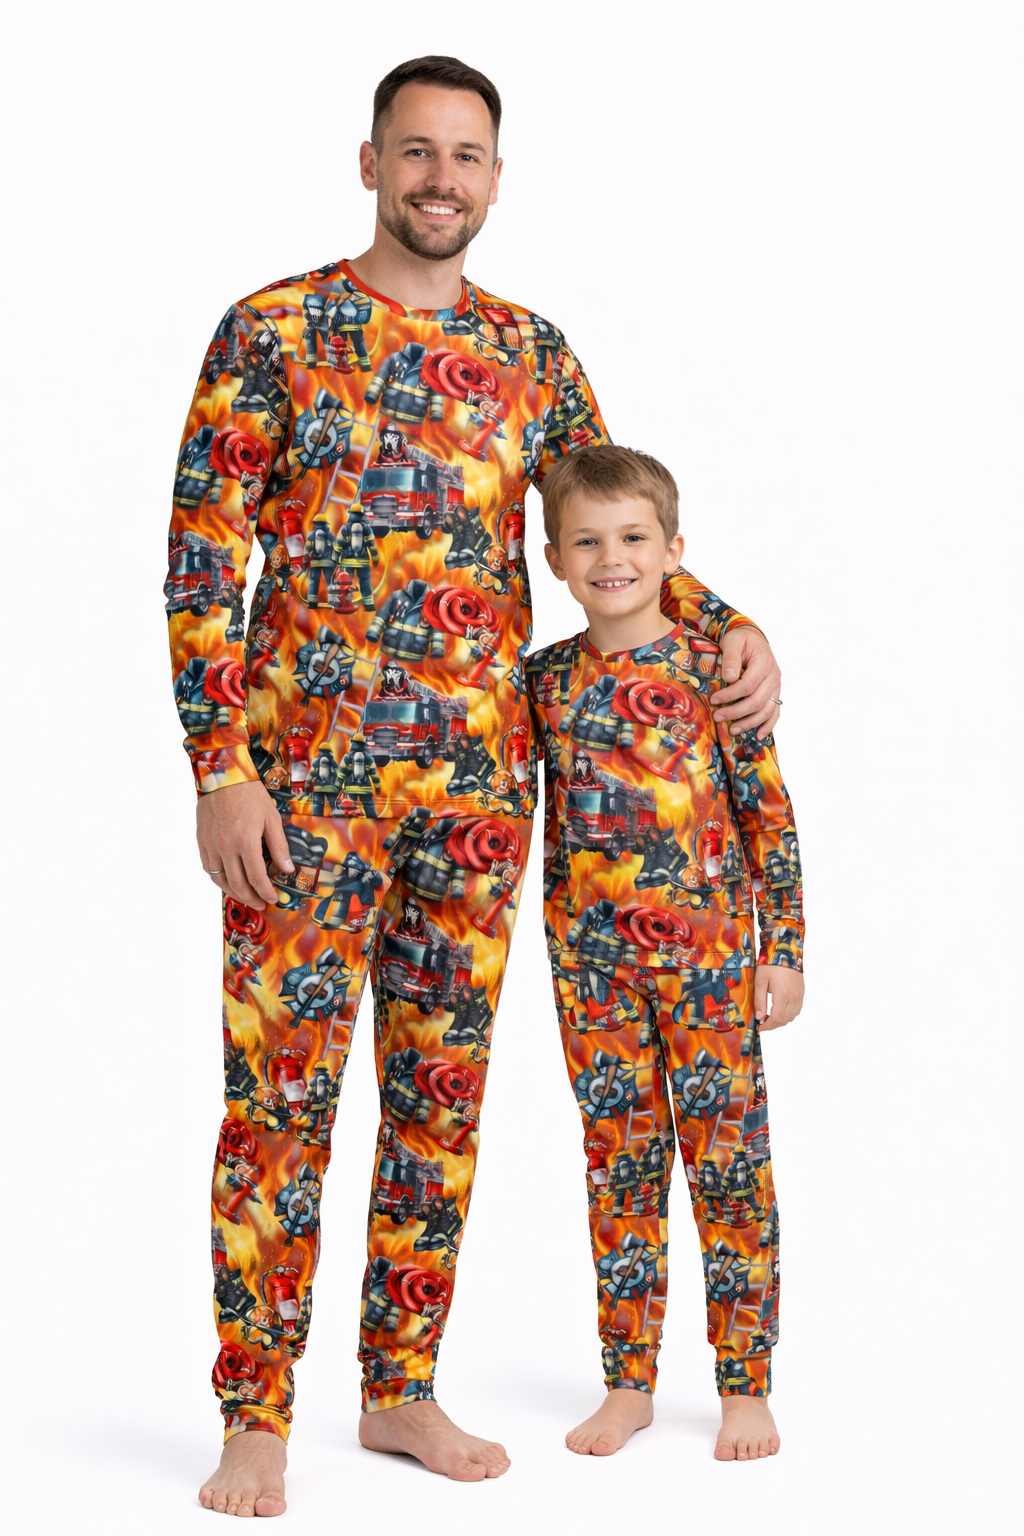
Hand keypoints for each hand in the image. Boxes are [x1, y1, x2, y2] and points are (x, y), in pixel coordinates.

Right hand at [196, 780, 293, 909]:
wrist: (222, 776)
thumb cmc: (249, 794)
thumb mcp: (271, 818)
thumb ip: (279, 846)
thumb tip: (287, 869)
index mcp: (246, 842)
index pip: (257, 878)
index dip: (266, 892)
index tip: (273, 897)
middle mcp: (226, 847)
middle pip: (238, 884)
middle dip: (251, 898)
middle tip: (261, 904)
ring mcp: (211, 845)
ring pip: (220, 880)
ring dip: (234, 893)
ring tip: (246, 898)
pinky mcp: (201, 841)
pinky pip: (208, 868)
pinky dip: (218, 880)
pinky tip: (227, 882)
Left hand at [713, 628, 781, 738]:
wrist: (753, 638)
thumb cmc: (741, 640)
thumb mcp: (732, 641)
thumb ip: (730, 657)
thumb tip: (729, 678)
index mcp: (764, 662)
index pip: (747, 686)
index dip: (729, 696)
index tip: (713, 700)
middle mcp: (774, 676)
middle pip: (757, 701)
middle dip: (736, 712)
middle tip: (718, 717)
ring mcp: (777, 686)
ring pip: (766, 710)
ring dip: (749, 723)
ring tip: (732, 729)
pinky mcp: (775, 693)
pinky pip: (775, 712)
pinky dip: (768, 725)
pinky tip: (758, 735)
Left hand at [753, 965, 803, 1030]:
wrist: (785, 951)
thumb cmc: (771, 964)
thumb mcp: (760, 981)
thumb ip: (759, 1001)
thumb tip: (759, 1017)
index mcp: (783, 994)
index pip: (776, 1018)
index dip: (767, 1026)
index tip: (759, 1027)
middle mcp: (794, 997)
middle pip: (784, 1020)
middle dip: (773, 1025)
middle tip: (762, 1022)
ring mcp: (800, 995)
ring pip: (792, 1017)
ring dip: (781, 1020)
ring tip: (769, 1016)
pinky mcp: (802, 993)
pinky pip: (797, 1010)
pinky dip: (788, 1014)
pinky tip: (779, 1009)